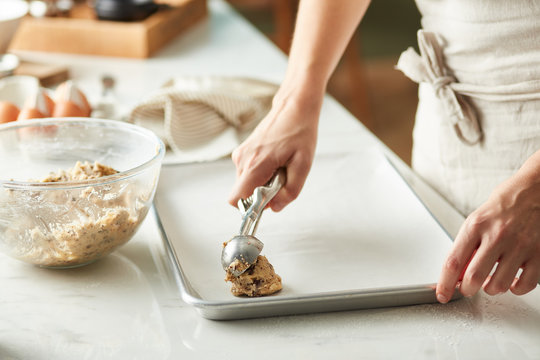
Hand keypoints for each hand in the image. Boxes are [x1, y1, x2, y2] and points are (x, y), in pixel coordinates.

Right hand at [228, 92, 321, 211]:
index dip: (250, 207)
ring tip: (280, 166)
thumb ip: (290, 191)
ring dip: (262, 182)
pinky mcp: (243, 152)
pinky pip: (248, 173)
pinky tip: (275, 160)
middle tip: (281, 177)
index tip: (268, 200)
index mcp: (255, 164)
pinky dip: (261, 173)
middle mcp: (243, 160)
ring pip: (246, 183)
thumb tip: (274, 208)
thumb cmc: (300, 133)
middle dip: (261, 194)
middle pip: (243, 193)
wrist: (294, 108)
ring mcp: (240, 154)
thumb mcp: (303, 165)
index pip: (236, 199)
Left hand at [436, 170, 539, 302]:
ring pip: (499, 285)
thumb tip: (456, 274)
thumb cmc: (504, 204)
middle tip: (468, 287)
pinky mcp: (539, 253)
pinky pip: (525, 284)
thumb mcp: (477, 220)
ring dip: (491, 289)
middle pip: (474, 277)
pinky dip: (516, 288)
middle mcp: (497, 235)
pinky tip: (512, 280)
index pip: (453, 262)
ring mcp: (520, 245)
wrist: (536, 189)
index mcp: (476, 226)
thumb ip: (467, 246)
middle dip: (467, 289)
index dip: (445, 283)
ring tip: (491, 280)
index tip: (442, 294)